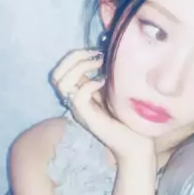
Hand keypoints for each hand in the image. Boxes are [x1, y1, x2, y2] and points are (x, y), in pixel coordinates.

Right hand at [50, 48, 155, 164]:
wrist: (136, 143)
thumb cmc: (127, 117)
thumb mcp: (112, 90)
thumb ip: (102, 75)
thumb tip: (102, 52)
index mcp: (78, 94)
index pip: (59, 71)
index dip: (74, 56)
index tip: (95, 51)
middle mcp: (74, 102)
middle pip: (56, 75)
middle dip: (75, 58)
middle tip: (97, 57)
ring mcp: (79, 111)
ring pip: (63, 84)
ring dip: (81, 68)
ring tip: (100, 67)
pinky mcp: (88, 118)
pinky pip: (78, 96)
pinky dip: (90, 84)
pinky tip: (104, 81)